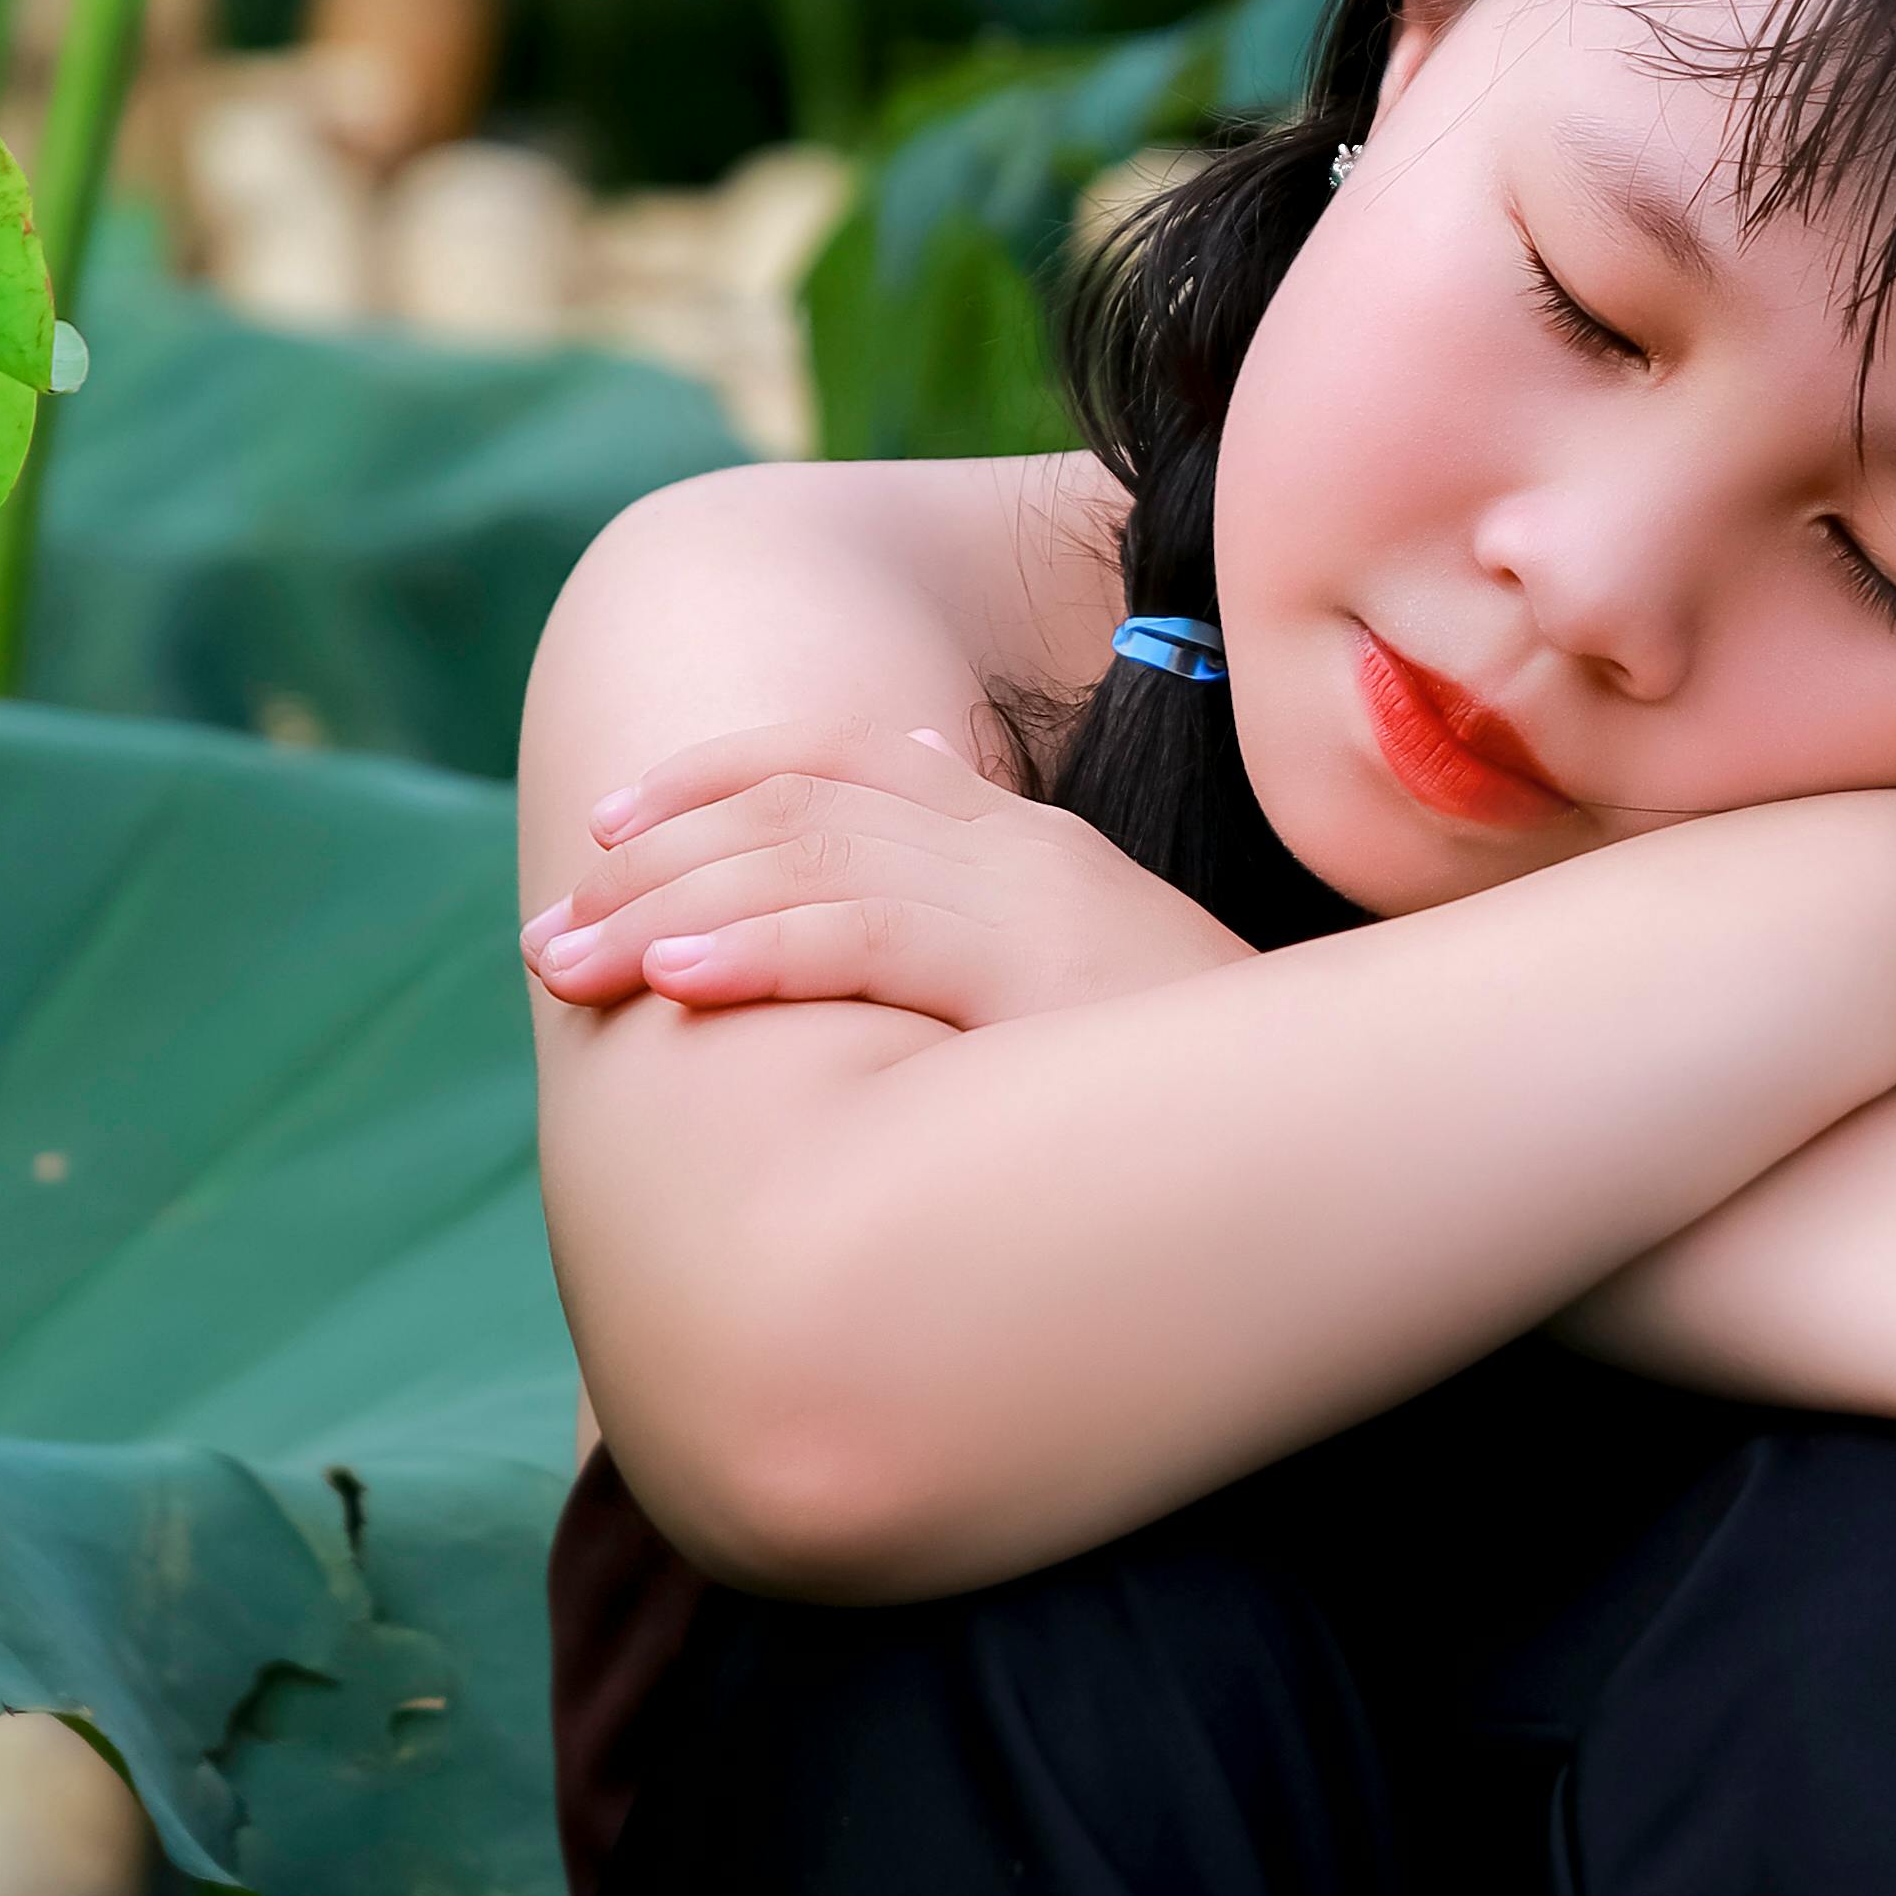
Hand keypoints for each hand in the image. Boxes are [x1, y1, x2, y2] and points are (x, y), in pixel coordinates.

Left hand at [525, 720, 1253, 1035]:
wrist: (1351, 1124)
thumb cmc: (1214, 1091)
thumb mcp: (1097, 996)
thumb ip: (1007, 924)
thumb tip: (926, 820)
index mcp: (1026, 849)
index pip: (840, 771)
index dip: (712, 786)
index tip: (610, 837)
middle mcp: (1018, 851)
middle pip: (795, 813)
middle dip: (652, 870)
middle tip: (545, 939)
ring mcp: (1028, 898)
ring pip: (805, 864)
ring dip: (667, 915)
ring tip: (568, 964)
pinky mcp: (1035, 962)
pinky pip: (867, 933)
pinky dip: (758, 947)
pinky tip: (673, 983)